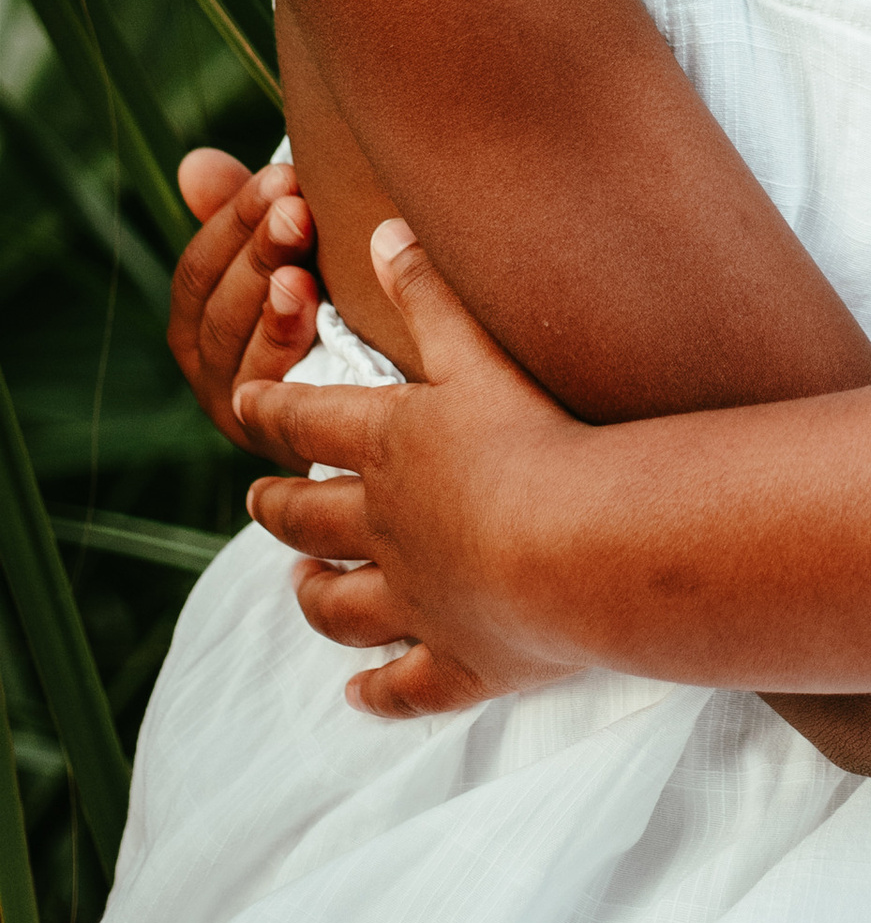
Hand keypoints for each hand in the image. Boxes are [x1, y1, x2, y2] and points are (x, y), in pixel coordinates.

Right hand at [168, 150, 325, 460]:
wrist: (395, 391)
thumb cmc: (334, 307)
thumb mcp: (291, 257)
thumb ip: (244, 216)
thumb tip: (194, 163)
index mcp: (199, 323)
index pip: (198, 267)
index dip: (233, 217)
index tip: (283, 174)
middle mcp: (207, 367)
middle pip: (213, 300)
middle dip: (256, 246)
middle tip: (298, 204)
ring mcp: (238, 404)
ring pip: (232, 341)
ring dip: (265, 291)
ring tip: (297, 255)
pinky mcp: (274, 432)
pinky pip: (263, 385)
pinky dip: (279, 340)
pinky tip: (306, 303)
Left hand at [241, 220, 591, 717]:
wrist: (574, 545)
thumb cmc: (530, 438)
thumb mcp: (477, 353)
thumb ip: (432, 293)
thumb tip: (385, 227)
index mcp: (387, 446)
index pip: (308, 422)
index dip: (274, 408)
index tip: (244, 401)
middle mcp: (384, 529)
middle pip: (309, 519)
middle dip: (280, 507)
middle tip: (260, 502)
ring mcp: (416, 601)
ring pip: (342, 608)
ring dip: (316, 597)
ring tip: (301, 588)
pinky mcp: (459, 659)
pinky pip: (406, 686)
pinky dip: (379, 693)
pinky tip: (359, 695)